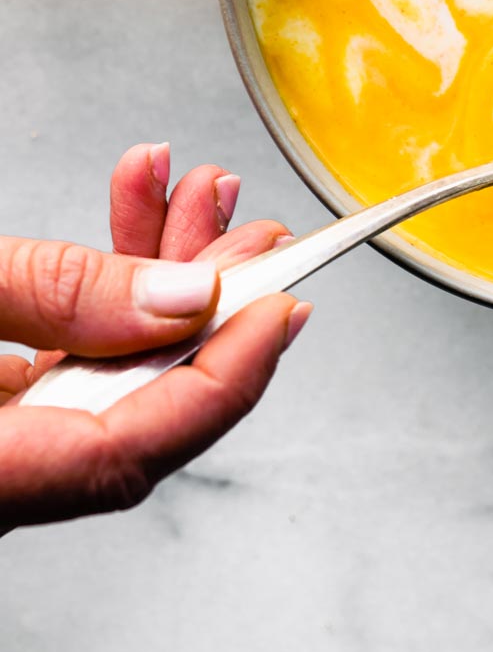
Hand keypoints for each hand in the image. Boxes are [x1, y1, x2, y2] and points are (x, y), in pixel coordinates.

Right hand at [0, 144, 306, 533]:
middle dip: (205, 305)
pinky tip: (129, 222)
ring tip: (194, 197)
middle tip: (255, 236)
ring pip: (97, 375)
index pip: (131, 454)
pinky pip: (54, 360)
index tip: (280, 309)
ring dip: (153, 277)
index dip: (224, 380)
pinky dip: (94, 292)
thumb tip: (182, 297)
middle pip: (130, 409)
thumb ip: (56, 295)